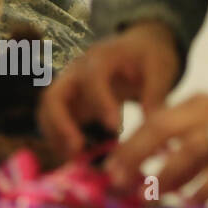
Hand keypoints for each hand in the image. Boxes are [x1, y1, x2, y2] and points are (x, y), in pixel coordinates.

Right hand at [38, 20, 180, 157]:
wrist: (136, 48)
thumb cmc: (147, 57)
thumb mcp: (160, 68)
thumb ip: (156, 95)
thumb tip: (154, 127)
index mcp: (101, 58)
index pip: (92, 76)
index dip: (100, 101)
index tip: (116, 127)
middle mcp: (76, 72)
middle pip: (53, 95)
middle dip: (60, 123)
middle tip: (78, 148)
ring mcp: (69, 88)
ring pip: (47, 111)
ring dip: (56, 136)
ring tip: (75, 160)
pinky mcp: (69, 104)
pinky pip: (53, 122)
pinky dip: (60, 141)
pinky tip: (78, 159)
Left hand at [106, 96, 207, 205]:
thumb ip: (185, 137)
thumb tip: (151, 160)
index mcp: (194, 103)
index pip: (152, 120)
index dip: (129, 143)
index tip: (110, 164)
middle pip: (161, 129)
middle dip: (135, 153)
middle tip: (117, 178)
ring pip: (189, 151)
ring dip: (166, 174)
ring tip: (148, 195)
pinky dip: (204, 187)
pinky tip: (191, 203)